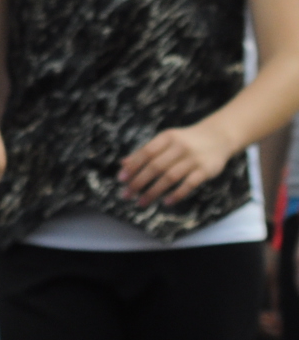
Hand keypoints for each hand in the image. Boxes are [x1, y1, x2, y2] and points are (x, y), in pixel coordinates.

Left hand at [119, 124, 233, 206]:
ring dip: (153, 191)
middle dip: (139, 182)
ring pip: (170, 177)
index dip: (133, 166)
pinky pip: (189, 184)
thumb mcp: (165, 141)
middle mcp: (180, 146)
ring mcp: (194, 158)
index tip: (121, 179)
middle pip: (156, 166)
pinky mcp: (206, 170)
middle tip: (126, 195)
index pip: (146, 152)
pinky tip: (166, 202)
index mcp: (167, 137)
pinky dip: (177, 194)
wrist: (219, 137)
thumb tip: (123, 164)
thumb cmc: (184, 141)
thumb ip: (145, 152)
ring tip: (141, 202)